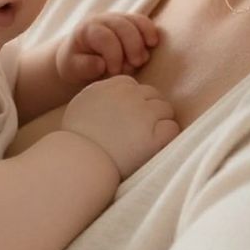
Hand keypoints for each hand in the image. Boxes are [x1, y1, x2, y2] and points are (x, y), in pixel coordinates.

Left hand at [56, 12, 159, 83]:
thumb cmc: (76, 64)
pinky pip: (143, 21)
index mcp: (86, 30)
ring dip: (143, 42)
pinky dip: (150, 31)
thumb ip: (84, 67)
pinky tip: (152, 44)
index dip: (114, 56)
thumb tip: (100, 64)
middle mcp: (102, 20)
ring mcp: (117, 19)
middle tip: (133, 66)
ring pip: (136, 21)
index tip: (114, 72)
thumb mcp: (72, 68)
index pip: (105, 38)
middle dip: (132, 48)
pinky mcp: (130, 23)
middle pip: (123, 27)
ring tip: (141, 60)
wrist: (79, 56)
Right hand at [61, 75, 178, 177]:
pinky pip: (172, 128)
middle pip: (153, 95)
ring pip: (166, 110)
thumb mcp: (81, 105)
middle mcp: (128, 96)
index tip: (127, 118)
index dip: (134, 102)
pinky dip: (167, 137)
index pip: (133, 86)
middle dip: (149, 111)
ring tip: (146, 141)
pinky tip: (155, 147)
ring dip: (160, 123)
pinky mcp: (154, 136)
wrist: (80, 164)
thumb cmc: (77, 140)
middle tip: (139, 131)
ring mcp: (143, 115)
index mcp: (110, 87)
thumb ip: (100, 95)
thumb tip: (117, 96)